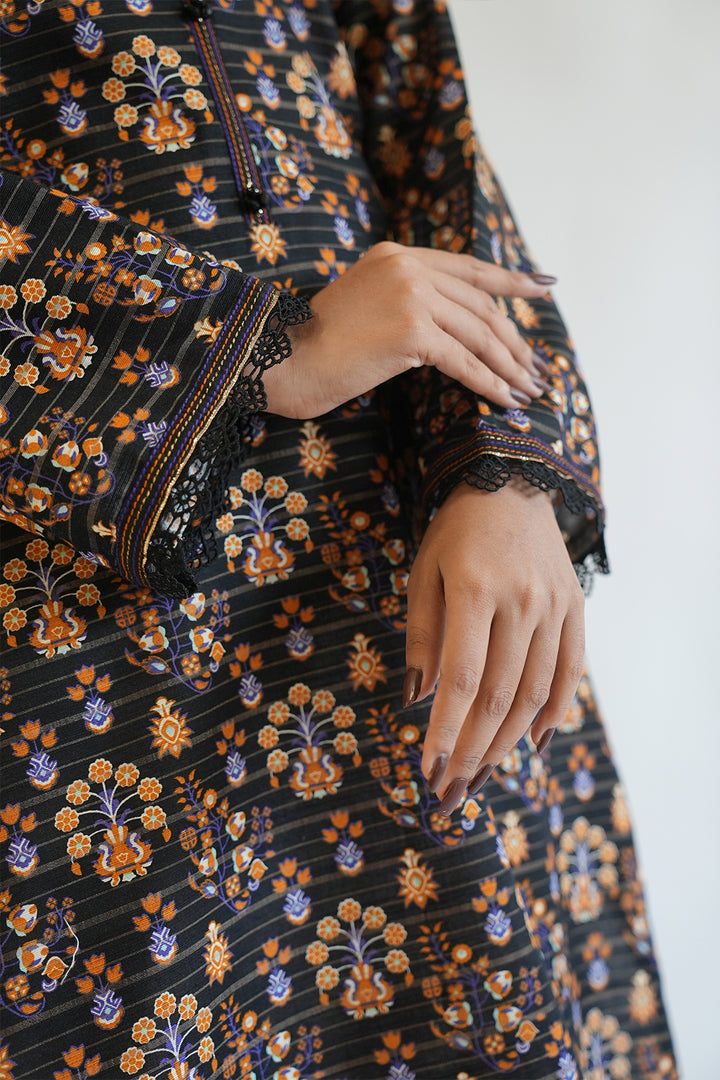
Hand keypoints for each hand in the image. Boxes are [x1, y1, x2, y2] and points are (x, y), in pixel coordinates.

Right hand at [263, 241, 553, 418]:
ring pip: (478, 334)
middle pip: (480, 306)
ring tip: (527, 390)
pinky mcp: (411, 330)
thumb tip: (450, 328)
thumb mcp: (363, 307)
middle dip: (513, 342)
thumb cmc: (316, 348)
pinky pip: (464, 362)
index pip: (468, 268)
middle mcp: (407, 266)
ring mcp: (410, 294)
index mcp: (396, 255)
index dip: (510, 281)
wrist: (281, 361)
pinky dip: (489, 384)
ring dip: (508, 367)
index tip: (543, 288)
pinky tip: (506, 400)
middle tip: (534, 370)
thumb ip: (404, 301)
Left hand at [404, 479, 584, 814]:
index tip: (428, 769)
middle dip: (472, 750)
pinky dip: (554, 712)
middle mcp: (521, 601)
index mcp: (476, 590)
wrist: (511, 485)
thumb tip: (420, 699)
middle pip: (499, 695)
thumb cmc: (455, 534)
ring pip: (535, 692)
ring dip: (506, 742)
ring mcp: (554, 605)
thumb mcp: (424, 573)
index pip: (462, 678)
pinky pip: (570, 670)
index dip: (445, 730)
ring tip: (481, 776)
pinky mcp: (576, 607)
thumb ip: (423, 635)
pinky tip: (533, 744)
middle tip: (450, 791)